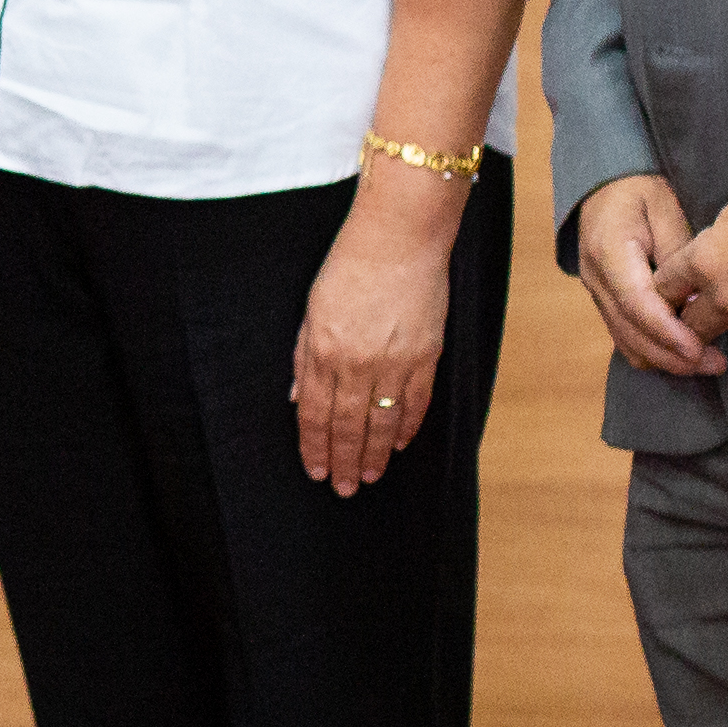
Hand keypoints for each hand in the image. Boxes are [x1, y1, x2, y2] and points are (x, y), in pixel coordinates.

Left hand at [291, 203, 458, 495]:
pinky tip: (397, 445)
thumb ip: (305, 358)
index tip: (314, 470)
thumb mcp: (312, 309)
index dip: (314, 446)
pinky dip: (407, 427)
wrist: (400, 237)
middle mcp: (359, 362)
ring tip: (368, 477)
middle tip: (343, 489)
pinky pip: (416, 402)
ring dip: (374, 454)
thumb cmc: (350, 266)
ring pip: (383, 422)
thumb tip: (300, 400)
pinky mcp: (427, 354)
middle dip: (343, 461)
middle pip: (349, 425)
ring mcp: (396, 361)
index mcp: (324, 350)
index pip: (316, 413)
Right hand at [573, 173, 726, 376]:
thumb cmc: (639, 193)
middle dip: (672, 356)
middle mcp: (596, 279)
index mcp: (609, 251)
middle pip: (630, 332)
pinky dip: (653, 351)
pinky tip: (682, 353)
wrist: (602, 190)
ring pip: (625, 342)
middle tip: (715, 365)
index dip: (667, 331)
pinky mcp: (604, 304)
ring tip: (706, 363)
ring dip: (664, 360)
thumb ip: (678, 254)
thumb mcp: (665, 209)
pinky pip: (624, 338)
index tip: (698, 349)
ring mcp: (596, 295)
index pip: (636, 303)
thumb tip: (695, 301)